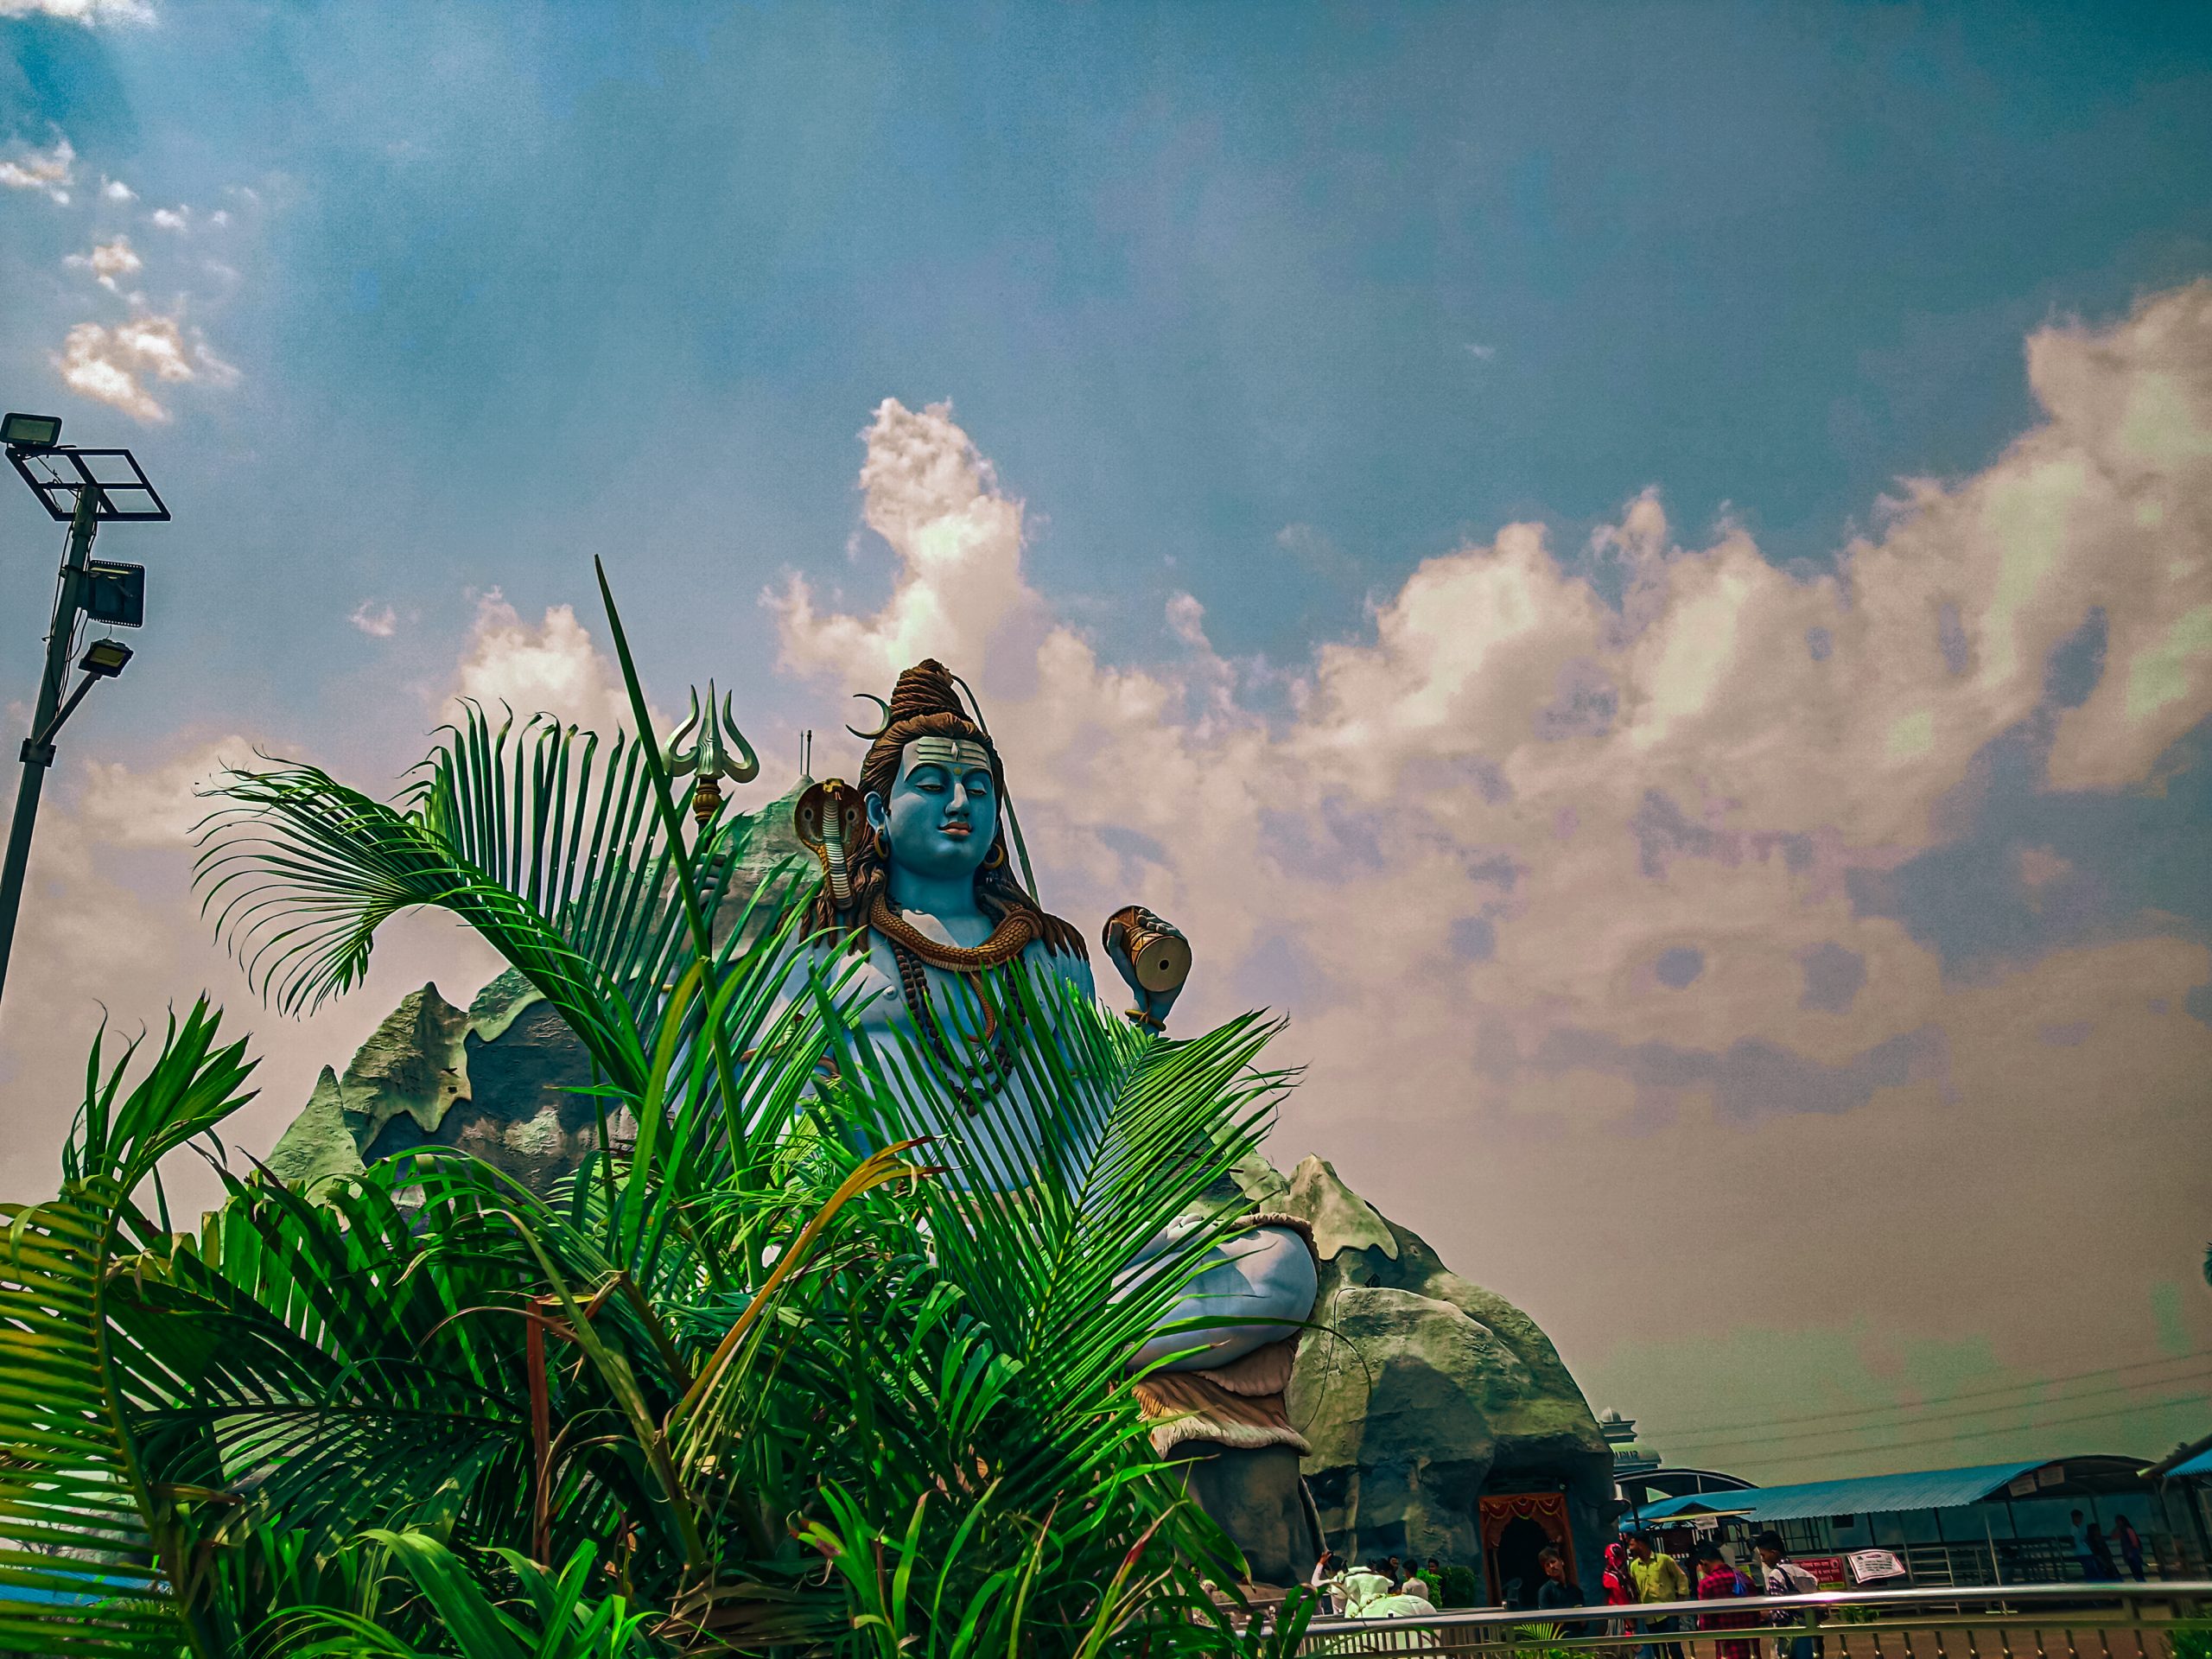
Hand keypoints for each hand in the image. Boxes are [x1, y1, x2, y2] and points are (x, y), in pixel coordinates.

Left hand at [1103, 905, 1188, 1029]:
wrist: (1146, 998)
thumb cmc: (1134, 979)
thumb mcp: (1120, 959)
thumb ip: (1113, 942)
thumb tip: (1114, 922)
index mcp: (1156, 943)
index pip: (1155, 924)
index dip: (1150, 916)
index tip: (1139, 914)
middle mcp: (1168, 946)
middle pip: (1165, 927)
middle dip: (1155, 919)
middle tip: (1143, 920)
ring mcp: (1177, 953)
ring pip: (1174, 934)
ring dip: (1165, 926)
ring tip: (1152, 925)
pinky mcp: (1183, 961)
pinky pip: (1183, 945)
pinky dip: (1176, 936)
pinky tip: (1166, 933)